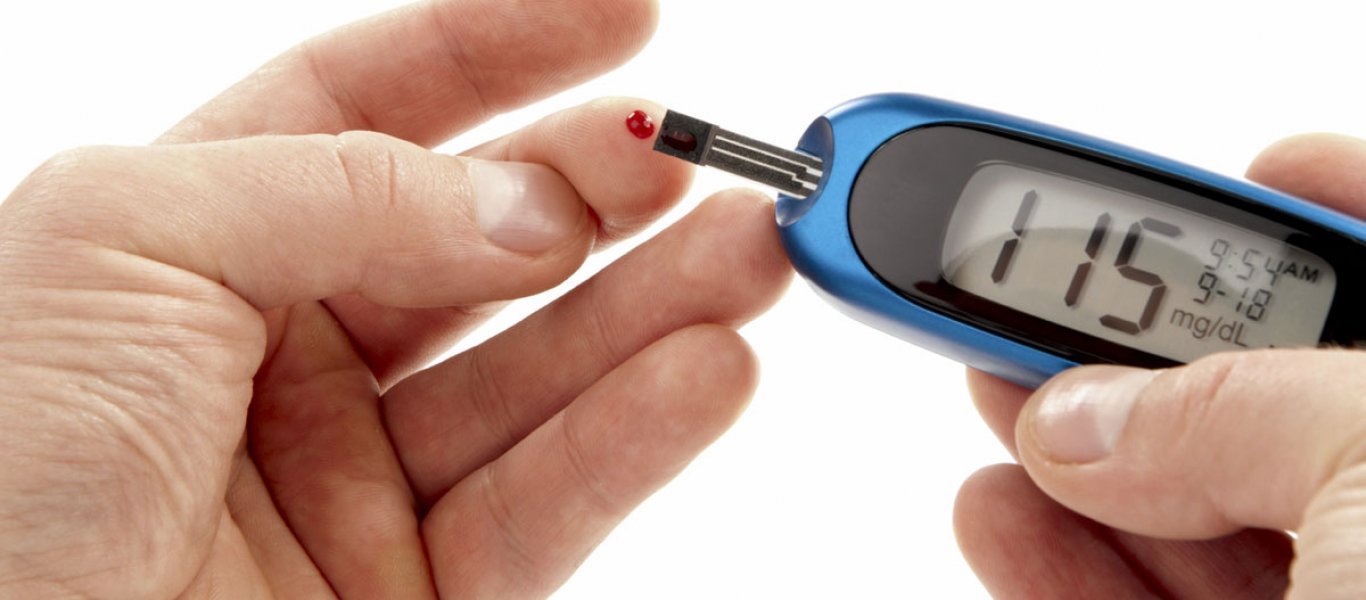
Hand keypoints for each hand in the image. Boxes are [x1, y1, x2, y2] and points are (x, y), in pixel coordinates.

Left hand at [0, 1, 791, 597]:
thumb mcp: (117, 245)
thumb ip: (330, 187)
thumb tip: (520, 205)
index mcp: (196, 240)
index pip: (369, 108)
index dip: (497, 51)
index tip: (620, 16)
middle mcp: (285, 350)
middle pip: (480, 238)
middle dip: (596, 184)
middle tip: (695, 150)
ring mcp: (356, 474)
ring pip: (539, 372)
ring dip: (655, 308)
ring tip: (747, 254)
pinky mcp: (416, 589)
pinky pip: (547, 501)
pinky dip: (636, 436)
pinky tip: (705, 371)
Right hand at [954, 134, 1365, 597]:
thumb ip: (1232, 404)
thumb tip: (1086, 420)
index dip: (1328, 211)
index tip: (1262, 168)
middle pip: (1262, 393)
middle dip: (1141, 344)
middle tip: (1048, 300)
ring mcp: (1333, 592)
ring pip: (1187, 508)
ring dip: (1070, 453)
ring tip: (990, 399)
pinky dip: (1051, 561)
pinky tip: (996, 516)